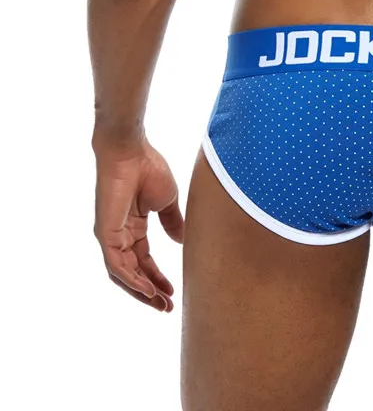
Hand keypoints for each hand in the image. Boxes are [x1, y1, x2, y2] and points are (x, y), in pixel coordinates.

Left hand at [93, 134, 184, 311]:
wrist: (131, 151)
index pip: (144, 261)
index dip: (158, 278)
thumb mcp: (167, 201)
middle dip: (149, 291)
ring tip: (160, 303)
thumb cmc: (149, 168)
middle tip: (167, 307)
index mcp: (133, 227)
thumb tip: (182, 241)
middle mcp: (119, 235)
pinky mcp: (105, 233)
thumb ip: (172, 222)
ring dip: (141, 291)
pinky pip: (116, 265)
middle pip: (132, 273)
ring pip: (123, 274)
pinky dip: (131, 280)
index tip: (173, 292)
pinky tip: (147, 289)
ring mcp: (110, 236)